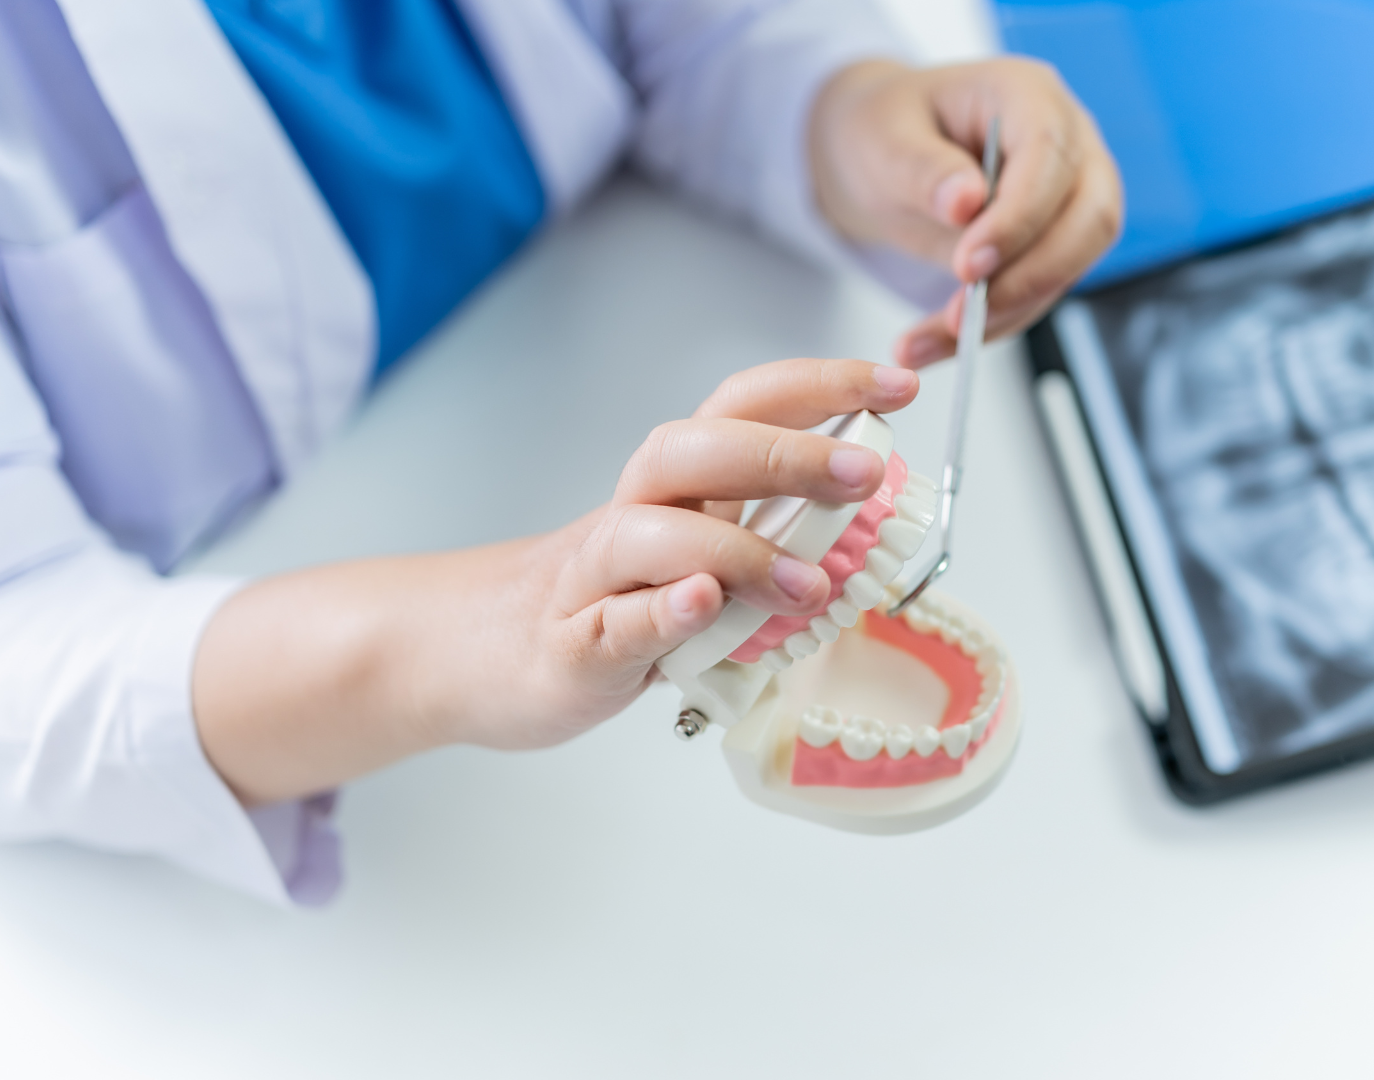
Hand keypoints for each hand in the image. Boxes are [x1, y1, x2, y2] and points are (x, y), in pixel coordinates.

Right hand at [193, 359, 920, 803]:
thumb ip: (770, 543)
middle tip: (865, 473)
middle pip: (695, 451)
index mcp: (675, 486)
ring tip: (807, 583)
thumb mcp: (698, 563)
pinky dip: (657, 614)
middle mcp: (633, 514)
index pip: (746, 407)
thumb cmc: (605, 605)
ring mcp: (593, 581)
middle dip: (785, 452)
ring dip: (735, 548)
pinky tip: (700, 610)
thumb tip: (868, 530)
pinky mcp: (569, 650)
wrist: (474, 654)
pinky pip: (609, 625)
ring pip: (649, 533)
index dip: (821, 386)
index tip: (900, 385)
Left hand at [808, 58, 1122, 367]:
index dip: (1019, 217)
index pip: (1052, 156)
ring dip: (1008, 312)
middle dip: (1029, 277)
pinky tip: (933, 343)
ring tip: (932, 337)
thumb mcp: (883, 140)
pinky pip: (1038, 294)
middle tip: (960, 314)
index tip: (968, 265)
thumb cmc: (885, 131)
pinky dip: (990, 326)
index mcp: (1028, 95)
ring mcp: (1068, 197)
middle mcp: (1068, 144)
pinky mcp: (1053, 246)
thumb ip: (923, 168)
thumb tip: (968, 203)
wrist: (882, 157)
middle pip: (1090, 218)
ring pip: (1071, 266)